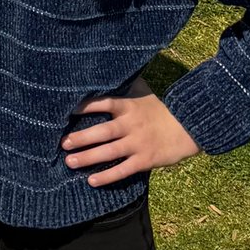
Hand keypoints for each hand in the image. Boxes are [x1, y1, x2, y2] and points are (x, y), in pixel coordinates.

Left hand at [62, 77, 200, 186]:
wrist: (188, 128)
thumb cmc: (162, 110)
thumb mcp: (144, 93)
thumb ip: (128, 84)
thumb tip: (112, 68)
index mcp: (129, 106)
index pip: (104, 103)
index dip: (85, 106)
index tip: (67, 110)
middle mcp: (131, 124)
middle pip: (102, 131)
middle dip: (81, 137)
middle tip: (62, 143)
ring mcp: (137, 144)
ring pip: (109, 152)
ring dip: (88, 157)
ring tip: (69, 162)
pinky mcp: (144, 161)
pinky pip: (122, 170)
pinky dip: (107, 176)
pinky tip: (91, 181)